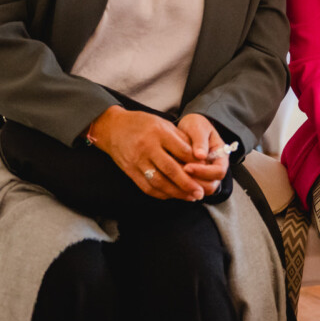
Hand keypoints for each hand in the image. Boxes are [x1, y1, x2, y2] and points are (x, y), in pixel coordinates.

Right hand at [86, 105, 208, 200]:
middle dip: (188, 183)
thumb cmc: (142, 124)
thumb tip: (199, 156)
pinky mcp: (130, 171)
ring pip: (159, 182)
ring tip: (190, 197)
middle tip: (201, 192)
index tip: (207, 170)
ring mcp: (137, 161)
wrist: (113, 128)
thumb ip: (180, 138)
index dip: (195, 162)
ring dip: (176, 193)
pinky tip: (173, 195)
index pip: (181, 151)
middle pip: (171, 169)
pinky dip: (161, 194)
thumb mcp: (162, 123)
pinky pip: (147, 187)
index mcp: (158, 132)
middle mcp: (147, 147)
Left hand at [173, 113, 229, 196]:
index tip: (188, 166)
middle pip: (211, 186)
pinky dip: (181, 187)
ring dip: (187, 186)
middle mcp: (215, 168)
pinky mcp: (195, 179)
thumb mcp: (198, 127)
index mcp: (221, 155)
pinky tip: (171, 178)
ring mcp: (205, 175)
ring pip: (200, 190)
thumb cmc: (195, 125)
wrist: (188, 127)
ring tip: (173, 175)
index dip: (204, 172)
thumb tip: (201, 155)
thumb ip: (200, 140)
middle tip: (178, 172)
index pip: (219, 171)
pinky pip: (190, 189)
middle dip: (194, 182)